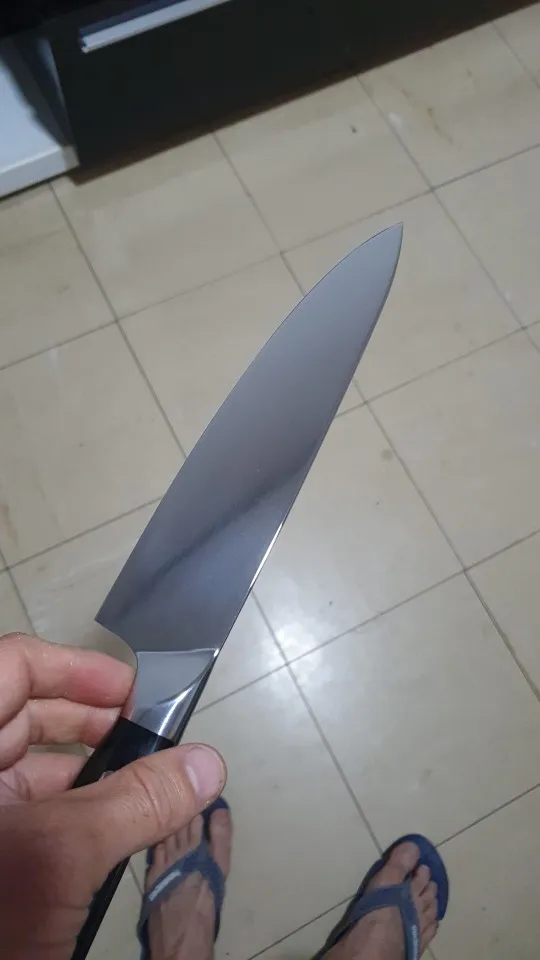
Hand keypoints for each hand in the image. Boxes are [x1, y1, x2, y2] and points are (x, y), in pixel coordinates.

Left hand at [0, 633, 225, 959]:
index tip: (132, 691)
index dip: (73, 667)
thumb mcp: (60, 856)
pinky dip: (75, 806)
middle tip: (149, 735)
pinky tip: (115, 823)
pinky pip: (30, 808)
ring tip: (146, 781)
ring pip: (30, 765)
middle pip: (23, 712)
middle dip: (91, 718)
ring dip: (90, 767)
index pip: (13, 667)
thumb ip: (135, 802)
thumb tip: (208, 763)